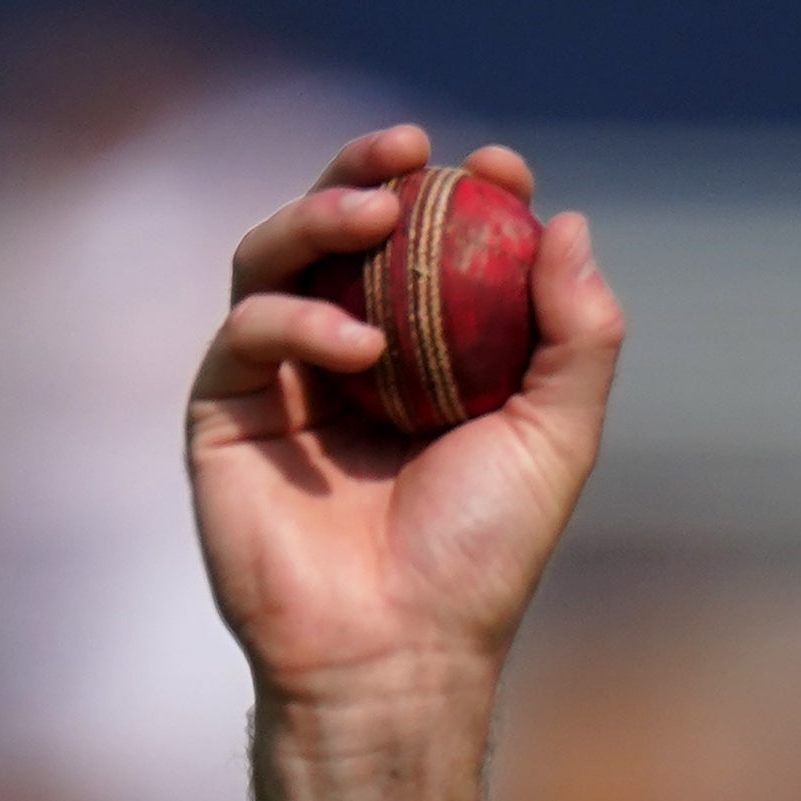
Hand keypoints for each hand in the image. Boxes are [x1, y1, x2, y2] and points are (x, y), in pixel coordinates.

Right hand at [188, 125, 625, 712]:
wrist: (398, 651)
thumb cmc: (480, 558)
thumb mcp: (554, 439)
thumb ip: (575, 336)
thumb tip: (566, 222)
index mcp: (424, 356)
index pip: (430, 248)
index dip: (463, 195)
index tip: (499, 167)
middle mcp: (347, 356)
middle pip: (341, 230)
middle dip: (369, 172)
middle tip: (411, 149)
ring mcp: (281, 378)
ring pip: (278, 257)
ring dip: (321, 216)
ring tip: (375, 214)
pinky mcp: (225, 410)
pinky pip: (249, 330)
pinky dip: (300, 320)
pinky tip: (357, 345)